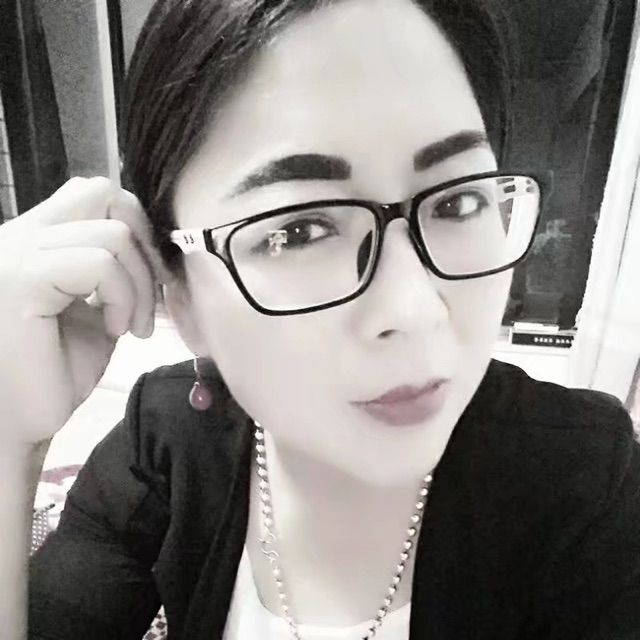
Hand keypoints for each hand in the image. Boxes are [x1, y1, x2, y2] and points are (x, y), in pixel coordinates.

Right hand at [0, 177, 171, 445]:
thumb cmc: (55, 373)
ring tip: (131, 326)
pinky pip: (98, 264)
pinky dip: (122, 296)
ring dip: (139, 284)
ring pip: (111, 233)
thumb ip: (114, 273)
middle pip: (103, 193)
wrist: (18, 424)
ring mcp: (14, 253)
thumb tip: (151, 247)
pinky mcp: (20, 279)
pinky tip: (116, 330)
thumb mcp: (96, 311)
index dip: (136, 227)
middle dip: (143, 245)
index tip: (152, 280)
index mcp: (34, 240)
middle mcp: (17, 236)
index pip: (94, 194)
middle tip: (151, 297)